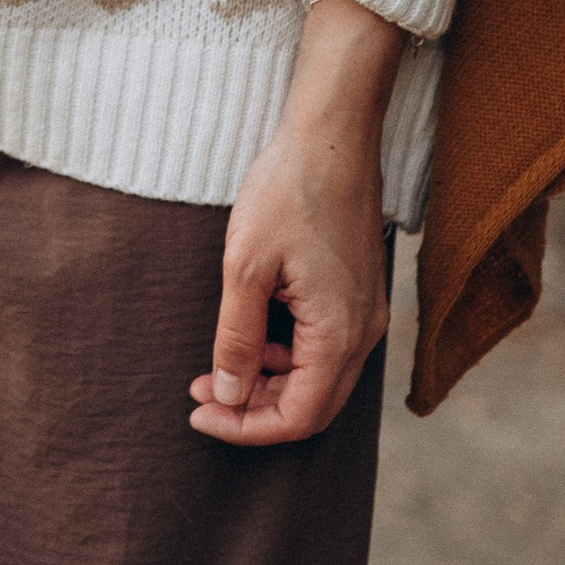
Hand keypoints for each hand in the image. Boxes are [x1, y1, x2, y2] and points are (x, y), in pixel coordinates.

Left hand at [190, 0, 400, 448]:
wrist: (331, 136)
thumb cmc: (287, 191)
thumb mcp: (244, 267)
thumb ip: (235, 338)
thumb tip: (227, 396)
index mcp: (339, 333)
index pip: (298, 417)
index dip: (245, 428)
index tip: (198, 415)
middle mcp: (364, 333)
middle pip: (311, 407)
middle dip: (253, 410)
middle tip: (200, 396)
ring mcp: (366, 315)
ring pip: (318, 380)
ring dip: (266, 383)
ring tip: (214, 368)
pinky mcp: (357, 296)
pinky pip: (324, 349)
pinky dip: (284, 356)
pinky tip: (247, 336)